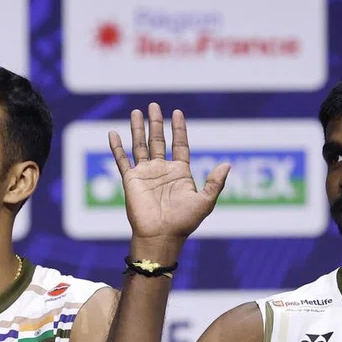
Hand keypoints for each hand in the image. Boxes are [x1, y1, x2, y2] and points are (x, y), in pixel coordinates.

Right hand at [109, 104, 229, 244]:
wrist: (161, 236)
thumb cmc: (184, 222)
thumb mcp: (205, 202)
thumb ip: (215, 183)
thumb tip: (227, 164)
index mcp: (180, 173)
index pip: (179, 145)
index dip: (179, 129)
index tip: (178, 113)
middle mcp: (162, 171)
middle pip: (159, 141)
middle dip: (157, 123)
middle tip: (154, 106)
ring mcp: (146, 174)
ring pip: (140, 146)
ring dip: (138, 129)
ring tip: (136, 112)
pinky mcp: (131, 181)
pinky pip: (122, 160)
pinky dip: (116, 147)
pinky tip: (113, 133)